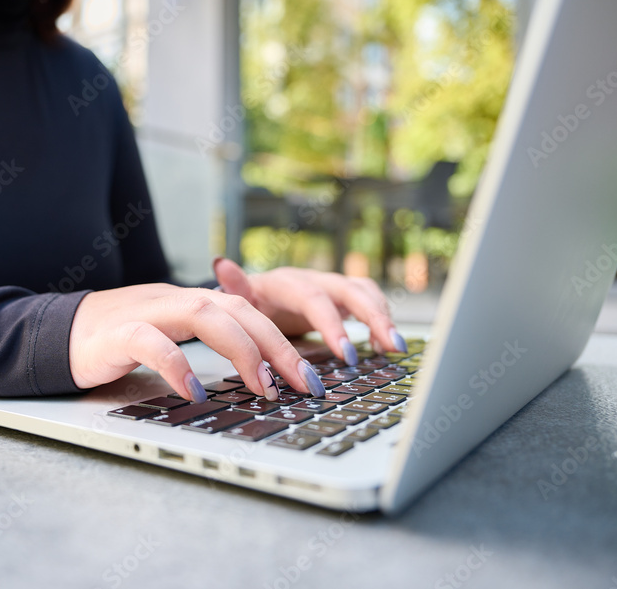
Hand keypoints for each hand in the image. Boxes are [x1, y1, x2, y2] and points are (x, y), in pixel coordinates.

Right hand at [68, 283, 327, 402]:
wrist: (58, 333)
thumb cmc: (119, 342)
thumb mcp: (172, 337)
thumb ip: (209, 342)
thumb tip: (264, 373)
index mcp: (192, 302)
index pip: (249, 310)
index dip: (284, 339)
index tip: (312, 376)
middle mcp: (175, 300)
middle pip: (238, 307)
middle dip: (278, 345)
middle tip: (306, 384)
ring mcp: (145, 312)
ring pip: (203, 312)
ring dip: (241, 350)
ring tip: (264, 387)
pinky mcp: (115, 333)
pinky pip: (150, 342)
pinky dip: (176, 364)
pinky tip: (194, 392)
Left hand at [212, 257, 405, 366]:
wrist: (257, 297)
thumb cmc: (249, 303)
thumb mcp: (238, 299)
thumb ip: (236, 286)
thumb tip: (221, 263)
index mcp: (288, 282)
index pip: (315, 299)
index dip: (332, 325)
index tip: (346, 353)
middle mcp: (314, 280)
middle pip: (351, 291)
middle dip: (374, 318)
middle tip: (391, 345)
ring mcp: (331, 288)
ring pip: (365, 293)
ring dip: (384, 317)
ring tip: (395, 346)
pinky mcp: (342, 299)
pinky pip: (369, 303)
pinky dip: (381, 320)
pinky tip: (384, 346)